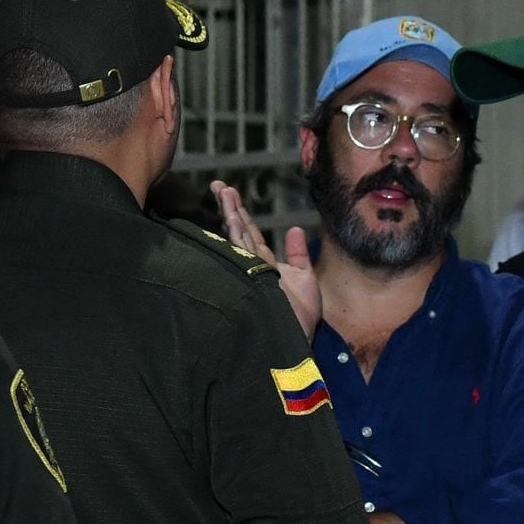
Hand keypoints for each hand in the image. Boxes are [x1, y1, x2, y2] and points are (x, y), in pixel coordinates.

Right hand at [212, 180, 321, 338]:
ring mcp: (251, 271)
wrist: (296, 338)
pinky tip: (232, 220)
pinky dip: (237, 237)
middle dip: (229, 207)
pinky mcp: (254, 279)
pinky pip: (244, 254)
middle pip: (239, 230)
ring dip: (231, 215)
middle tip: (218, 185)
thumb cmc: (300, 316)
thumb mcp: (305, 278)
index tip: (229, 192)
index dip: (241, 213)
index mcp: (264, 264)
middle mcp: (253, 265)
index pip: (250, 233)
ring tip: (223, 193)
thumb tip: (295, 229)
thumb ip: (298, 254)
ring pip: (238, 238)